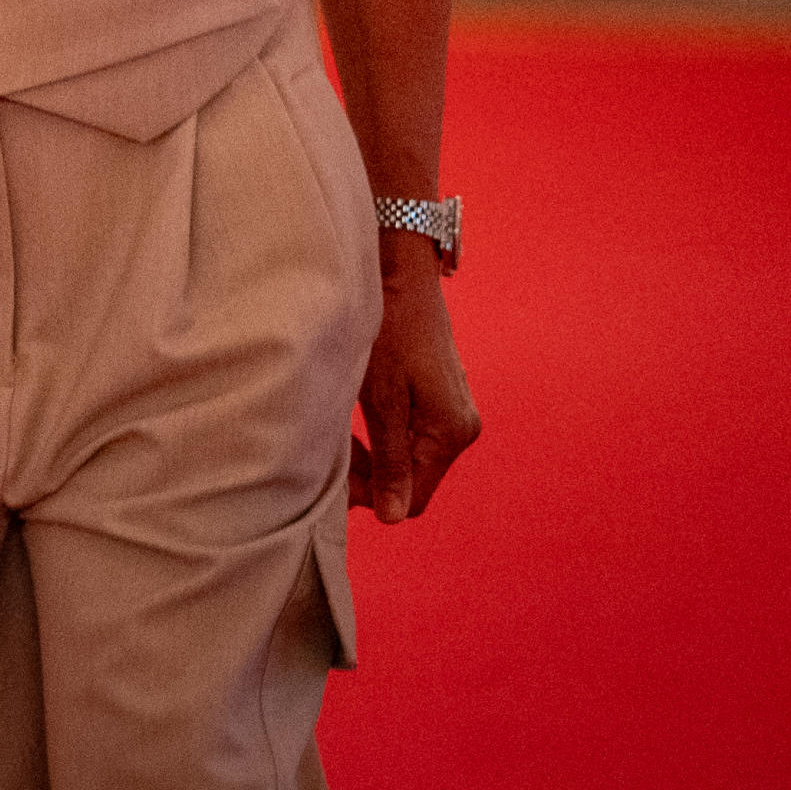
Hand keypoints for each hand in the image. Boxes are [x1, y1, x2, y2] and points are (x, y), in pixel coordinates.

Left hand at [348, 245, 477, 522]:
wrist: (401, 272)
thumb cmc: (389, 329)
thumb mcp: (382, 398)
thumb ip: (389, 460)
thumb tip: (395, 517)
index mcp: (452, 432)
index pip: (415, 497)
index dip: (373, 499)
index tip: (334, 484)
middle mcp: (462, 426)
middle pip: (413, 478)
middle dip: (370, 477)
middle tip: (328, 457)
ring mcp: (452, 410)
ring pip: (409, 456)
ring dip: (373, 456)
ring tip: (336, 436)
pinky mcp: (439, 396)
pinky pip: (411, 433)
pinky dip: (382, 435)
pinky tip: (354, 420)